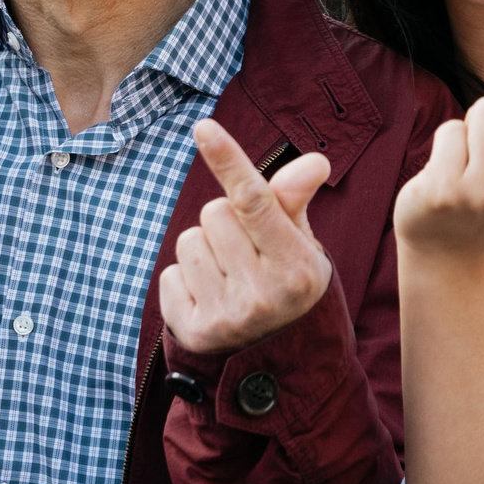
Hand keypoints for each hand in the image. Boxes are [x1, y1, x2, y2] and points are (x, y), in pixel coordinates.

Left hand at [159, 122, 336, 356]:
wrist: (276, 355)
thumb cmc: (286, 280)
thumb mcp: (300, 243)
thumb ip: (293, 201)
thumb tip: (314, 161)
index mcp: (297, 268)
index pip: (255, 202)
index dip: (229, 160)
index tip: (204, 128)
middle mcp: (264, 296)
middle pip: (214, 213)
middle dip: (226, 223)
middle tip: (247, 253)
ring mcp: (227, 317)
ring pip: (189, 241)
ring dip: (204, 251)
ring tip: (229, 277)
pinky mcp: (194, 333)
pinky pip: (170, 274)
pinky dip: (184, 281)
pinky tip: (210, 299)